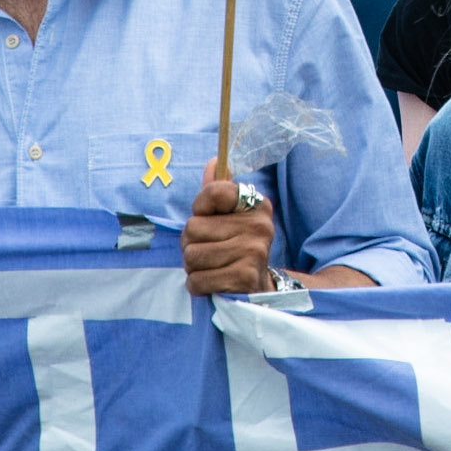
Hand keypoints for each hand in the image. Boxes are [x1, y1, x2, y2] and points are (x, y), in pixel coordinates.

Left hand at [182, 160, 275, 296]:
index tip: (210, 219)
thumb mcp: (230, 217)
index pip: (213, 192)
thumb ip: (218, 191)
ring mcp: (254, 252)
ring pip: (191, 255)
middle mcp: (259, 226)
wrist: (256, 288)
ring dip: (193, 266)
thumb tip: (213, 162)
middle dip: (191, 243)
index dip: (200, 208)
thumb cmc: (236, 247)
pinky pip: (197, 280)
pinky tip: (212, 282)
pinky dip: (197, 285)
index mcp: (257, 204)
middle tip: (208, 250)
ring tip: (210, 266)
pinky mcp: (244, 278)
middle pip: (193, 227)